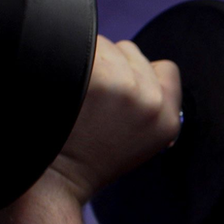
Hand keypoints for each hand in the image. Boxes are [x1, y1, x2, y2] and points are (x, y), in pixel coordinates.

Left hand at [49, 36, 181, 204]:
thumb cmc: (89, 158)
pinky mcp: (96, 78)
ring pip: (105, 46)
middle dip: (112, 66)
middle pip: (132, 52)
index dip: (141, 74)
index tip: (121, 91)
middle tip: (92, 99)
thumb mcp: (141, 142)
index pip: (165, 69)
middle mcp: (152, 103)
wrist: (55, 178)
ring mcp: (125, 88)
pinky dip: (67, 58)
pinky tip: (62, 85)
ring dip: (88, 61)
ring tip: (75, 94)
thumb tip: (146, 70)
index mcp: (168, 120)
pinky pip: (81, 46)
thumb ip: (153, 106)